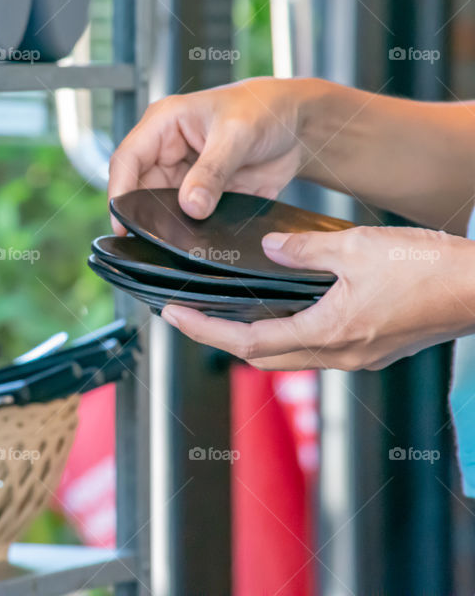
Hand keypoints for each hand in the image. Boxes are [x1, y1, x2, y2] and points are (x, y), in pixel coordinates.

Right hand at [108, 78, 318, 231]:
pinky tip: (198, 239)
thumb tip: (190, 206)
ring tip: (179, 238)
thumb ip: (212, 172)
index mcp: (164, 124)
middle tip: (154, 236)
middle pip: (140, 189)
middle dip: (145, 213)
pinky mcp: (202, 194)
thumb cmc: (265, 109)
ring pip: (160, 207)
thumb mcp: (237, 135)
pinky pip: (187, 217)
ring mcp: (184, 175)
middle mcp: (167, 150)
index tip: (122, 222)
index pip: (127, 160)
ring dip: (169, 224)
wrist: (300, 126)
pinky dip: (190, 230)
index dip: (119, 192)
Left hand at [159, 226, 474, 370]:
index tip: (173, 315)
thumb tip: (269, 248)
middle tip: (187, 316)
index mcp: (329, 333)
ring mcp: (356, 357)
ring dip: (252, 338)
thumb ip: (305, 250)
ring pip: (288, 355)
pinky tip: (280, 310)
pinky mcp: (371, 349)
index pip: (248, 341)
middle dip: (218, 338)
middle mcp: (338, 355)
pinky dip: (286, 332)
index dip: (204, 330)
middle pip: (261, 357)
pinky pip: (314, 348)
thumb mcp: (358, 248)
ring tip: (223, 313)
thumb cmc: (431, 269)